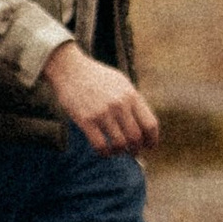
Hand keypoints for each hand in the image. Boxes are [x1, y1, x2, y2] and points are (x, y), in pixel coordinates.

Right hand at [43, 41, 160, 153]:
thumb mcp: (121, 83)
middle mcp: (119, 104)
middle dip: (136, 149)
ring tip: (116, 151)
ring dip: (120, 152)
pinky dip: (105, 153)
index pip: (150, 124)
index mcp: (131, 95)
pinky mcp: (86, 120)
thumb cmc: (97, 77)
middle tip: (132, 152)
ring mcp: (102, 112)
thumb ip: (133, 102)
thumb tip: (144, 127)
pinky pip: (100, 145)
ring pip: (119, 144)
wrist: (70, 68)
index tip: (148, 146)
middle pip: (136, 137)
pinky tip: (104, 151)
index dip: (152, 140)